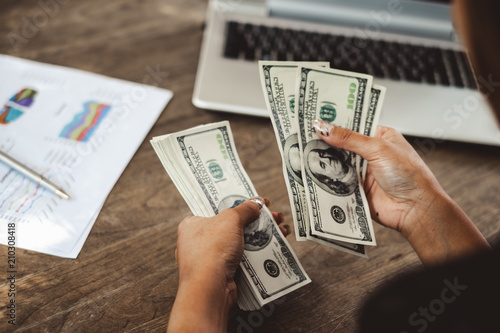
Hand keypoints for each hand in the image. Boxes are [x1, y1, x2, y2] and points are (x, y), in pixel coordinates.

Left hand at [168, 197, 288, 332]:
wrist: (210, 288)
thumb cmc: (211, 250)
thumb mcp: (230, 219)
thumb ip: (245, 209)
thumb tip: (257, 202)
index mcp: (192, 224)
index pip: (216, 209)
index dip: (237, 204)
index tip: (254, 202)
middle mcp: (198, 241)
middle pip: (232, 225)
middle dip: (256, 221)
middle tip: (274, 216)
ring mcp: (210, 259)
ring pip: (240, 242)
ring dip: (261, 236)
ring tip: (281, 230)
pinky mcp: (223, 273)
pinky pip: (243, 258)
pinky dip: (258, 252)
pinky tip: (274, 246)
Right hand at [312, 119, 489, 264]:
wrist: (415, 208)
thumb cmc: (409, 175)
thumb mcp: (378, 148)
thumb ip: (348, 139)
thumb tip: (324, 128)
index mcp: (380, 136)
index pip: (353, 123)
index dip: (335, 120)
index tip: (315, 116)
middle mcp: (370, 152)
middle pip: (342, 143)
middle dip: (326, 141)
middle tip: (304, 134)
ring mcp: (363, 171)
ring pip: (338, 162)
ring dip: (326, 160)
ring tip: (304, 151)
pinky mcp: (356, 188)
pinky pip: (338, 180)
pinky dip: (328, 177)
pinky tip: (314, 172)